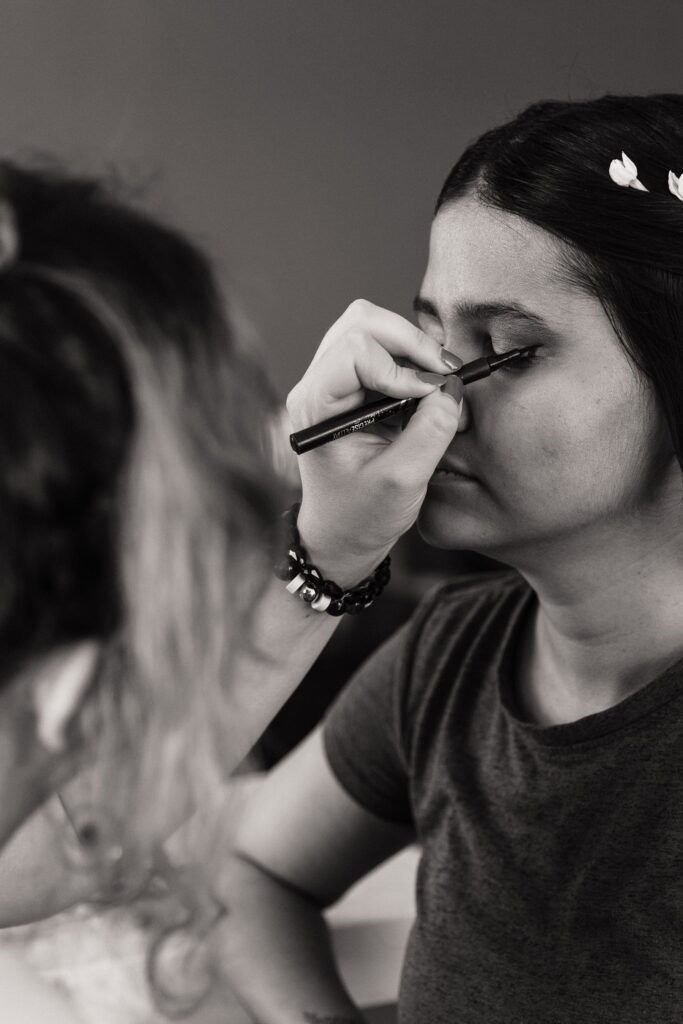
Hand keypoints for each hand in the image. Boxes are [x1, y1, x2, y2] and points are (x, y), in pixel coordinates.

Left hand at [286, 299, 462, 583]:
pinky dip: (410, 359)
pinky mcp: (352, 386)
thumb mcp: (402, 482)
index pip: (355, 350)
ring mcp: (332, 382)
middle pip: (362, 322)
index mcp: (315, 407)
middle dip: (411, 341)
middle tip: (445, 374)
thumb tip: (452, 389)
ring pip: (371, 326)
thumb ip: (429, 432)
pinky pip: (381, 347)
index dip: (401, 365)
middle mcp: (317, 385)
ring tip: (439, 381)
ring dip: (412, 347)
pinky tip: (428, 389)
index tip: (432, 393)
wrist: (341, 537)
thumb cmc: (360, 517)